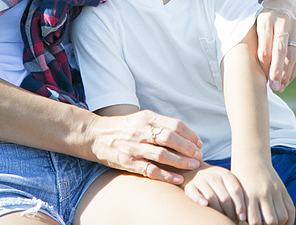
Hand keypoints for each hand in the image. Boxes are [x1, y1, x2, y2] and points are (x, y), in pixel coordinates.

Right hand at [86, 109, 202, 183]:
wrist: (96, 135)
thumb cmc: (124, 127)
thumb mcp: (141, 118)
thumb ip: (160, 124)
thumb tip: (184, 133)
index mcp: (147, 117)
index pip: (174, 124)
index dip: (189, 134)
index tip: (198, 142)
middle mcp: (141, 131)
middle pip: (170, 138)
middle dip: (188, 147)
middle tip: (199, 155)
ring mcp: (134, 147)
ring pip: (162, 154)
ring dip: (181, 161)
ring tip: (193, 165)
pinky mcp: (128, 162)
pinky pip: (150, 170)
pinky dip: (166, 175)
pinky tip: (177, 178)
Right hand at [183, 163, 246, 221]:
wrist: (199, 174)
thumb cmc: (220, 185)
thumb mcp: (229, 185)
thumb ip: (237, 194)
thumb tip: (246, 214)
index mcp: (225, 174)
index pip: (236, 190)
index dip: (240, 206)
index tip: (243, 218)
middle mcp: (213, 175)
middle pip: (224, 196)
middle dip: (231, 212)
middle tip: (234, 221)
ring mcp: (201, 179)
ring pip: (211, 197)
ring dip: (218, 211)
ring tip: (223, 218)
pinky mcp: (190, 186)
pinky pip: (195, 194)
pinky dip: (199, 199)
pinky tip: (204, 205)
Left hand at [233, 160, 294, 224]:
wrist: (251, 157)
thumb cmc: (240, 176)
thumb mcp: (237, 190)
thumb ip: (240, 207)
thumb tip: (241, 223)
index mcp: (249, 194)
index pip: (254, 221)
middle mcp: (263, 193)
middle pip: (272, 221)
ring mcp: (275, 190)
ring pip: (283, 216)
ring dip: (279, 224)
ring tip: (273, 224)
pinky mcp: (282, 189)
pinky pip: (291, 209)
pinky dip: (289, 220)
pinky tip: (284, 223)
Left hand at [257, 0, 295, 92]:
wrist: (284, 4)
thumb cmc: (264, 20)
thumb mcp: (256, 24)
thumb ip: (255, 41)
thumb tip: (251, 68)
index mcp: (266, 18)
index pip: (265, 43)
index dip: (263, 61)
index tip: (260, 76)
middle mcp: (282, 21)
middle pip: (280, 49)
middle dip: (276, 70)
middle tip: (272, 86)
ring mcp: (295, 27)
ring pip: (292, 55)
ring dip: (286, 74)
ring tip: (279, 88)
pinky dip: (293, 70)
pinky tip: (287, 81)